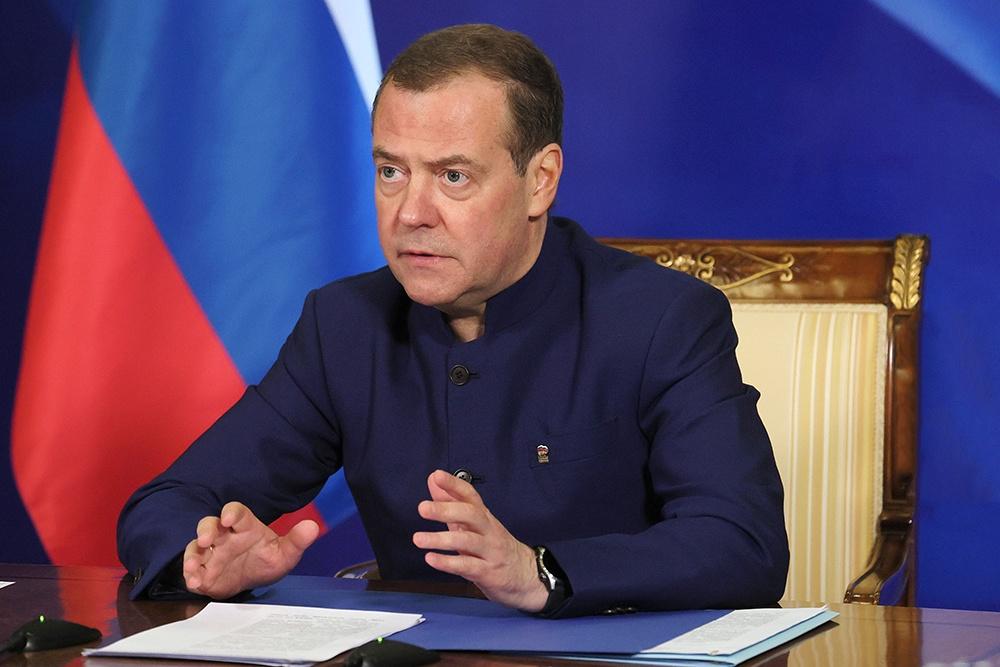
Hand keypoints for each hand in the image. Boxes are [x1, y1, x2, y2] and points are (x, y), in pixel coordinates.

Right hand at [182, 501, 318, 598]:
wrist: (256, 580)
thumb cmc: (267, 560)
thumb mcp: (286, 553)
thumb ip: (297, 540)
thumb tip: (312, 527)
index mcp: (245, 528)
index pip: (236, 513)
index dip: (231, 512)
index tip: (228, 518)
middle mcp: (225, 537)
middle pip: (209, 525)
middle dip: (205, 530)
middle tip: (204, 540)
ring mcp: (212, 553)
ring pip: (195, 547)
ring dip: (192, 556)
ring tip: (193, 567)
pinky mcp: (204, 571)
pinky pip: (193, 570)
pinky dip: (191, 575)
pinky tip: (195, 582)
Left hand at [412, 470, 547, 611]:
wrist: (526, 574)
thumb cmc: (493, 546)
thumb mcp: (473, 524)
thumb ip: (451, 502)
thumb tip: (433, 480)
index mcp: (483, 516)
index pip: (470, 495)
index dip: (454, 484)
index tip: (437, 476)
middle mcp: (488, 530)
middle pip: (470, 514)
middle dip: (446, 510)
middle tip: (422, 508)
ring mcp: (489, 550)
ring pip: (467, 541)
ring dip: (441, 539)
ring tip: (418, 539)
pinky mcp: (488, 572)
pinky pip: (467, 566)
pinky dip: (448, 563)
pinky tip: (431, 559)